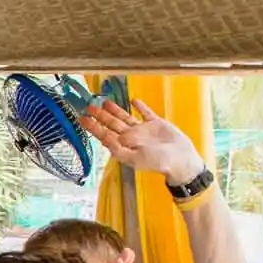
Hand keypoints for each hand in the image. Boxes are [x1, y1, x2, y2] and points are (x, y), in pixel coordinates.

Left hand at [80, 98, 206, 185]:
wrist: (181, 160)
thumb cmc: (157, 162)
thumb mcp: (134, 158)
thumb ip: (119, 147)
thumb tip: (106, 137)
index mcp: (124, 146)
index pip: (105, 134)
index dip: (93, 127)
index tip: (82, 119)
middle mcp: (131, 137)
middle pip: (112, 124)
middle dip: (100, 116)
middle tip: (89, 107)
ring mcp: (143, 130)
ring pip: (126, 117)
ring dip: (115, 110)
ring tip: (105, 102)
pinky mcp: (156, 124)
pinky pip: (146, 113)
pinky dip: (140, 107)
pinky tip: (134, 100)